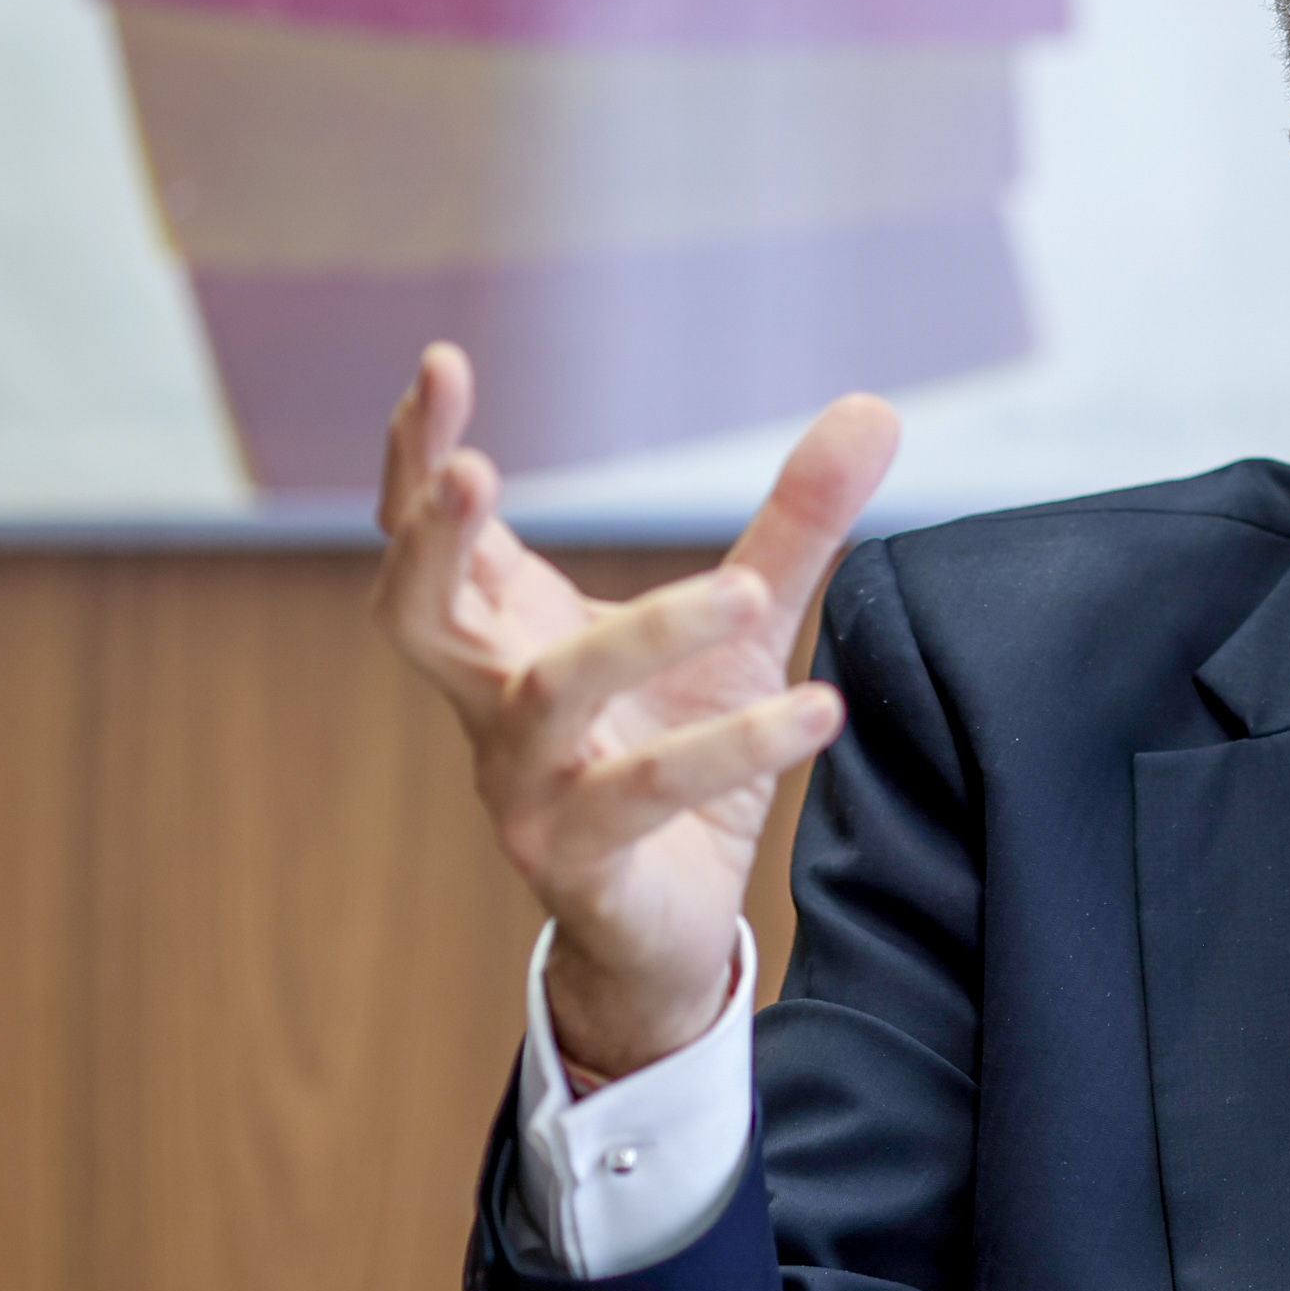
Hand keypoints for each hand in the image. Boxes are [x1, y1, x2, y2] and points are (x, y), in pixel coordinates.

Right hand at [372, 343, 901, 1081]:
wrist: (669, 924)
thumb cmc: (679, 753)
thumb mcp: (745, 628)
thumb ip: (795, 524)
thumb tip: (873, 408)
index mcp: (508, 634)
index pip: (430, 535)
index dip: (418, 457)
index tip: (440, 366)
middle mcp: (496, 704)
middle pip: (416, 611)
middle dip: (430, 537)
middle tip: (472, 469)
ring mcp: (526, 787)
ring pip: (549, 699)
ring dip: (641, 635)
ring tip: (740, 594)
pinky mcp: (579, 860)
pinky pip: (644, 794)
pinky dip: (732, 747)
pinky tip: (820, 711)